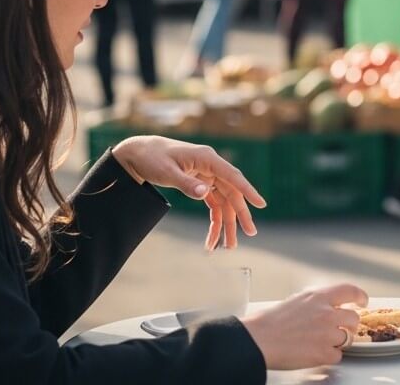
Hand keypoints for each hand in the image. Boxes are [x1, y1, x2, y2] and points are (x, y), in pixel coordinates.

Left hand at [112, 135, 266, 250]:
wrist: (139, 153)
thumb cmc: (152, 158)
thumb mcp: (167, 172)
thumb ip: (187, 183)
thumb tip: (206, 193)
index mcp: (207, 158)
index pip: (232, 175)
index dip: (248, 190)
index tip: (260, 204)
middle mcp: (211, 166)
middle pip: (231, 193)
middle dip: (239, 216)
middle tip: (249, 234)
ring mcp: (207, 176)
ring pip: (223, 202)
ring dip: (226, 223)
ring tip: (227, 246)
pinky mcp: (200, 183)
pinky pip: (213, 203)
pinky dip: (214, 220)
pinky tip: (213, 237)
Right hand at [240, 284, 367, 369]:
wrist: (259, 340)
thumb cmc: (270, 322)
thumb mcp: (296, 301)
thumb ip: (316, 303)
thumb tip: (327, 308)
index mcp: (318, 297)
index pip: (350, 291)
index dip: (360, 296)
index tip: (362, 302)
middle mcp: (326, 313)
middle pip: (354, 319)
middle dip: (349, 326)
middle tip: (341, 330)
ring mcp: (327, 334)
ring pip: (348, 339)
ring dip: (338, 342)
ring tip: (320, 343)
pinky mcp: (324, 353)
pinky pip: (337, 356)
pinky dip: (328, 357)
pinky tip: (315, 353)